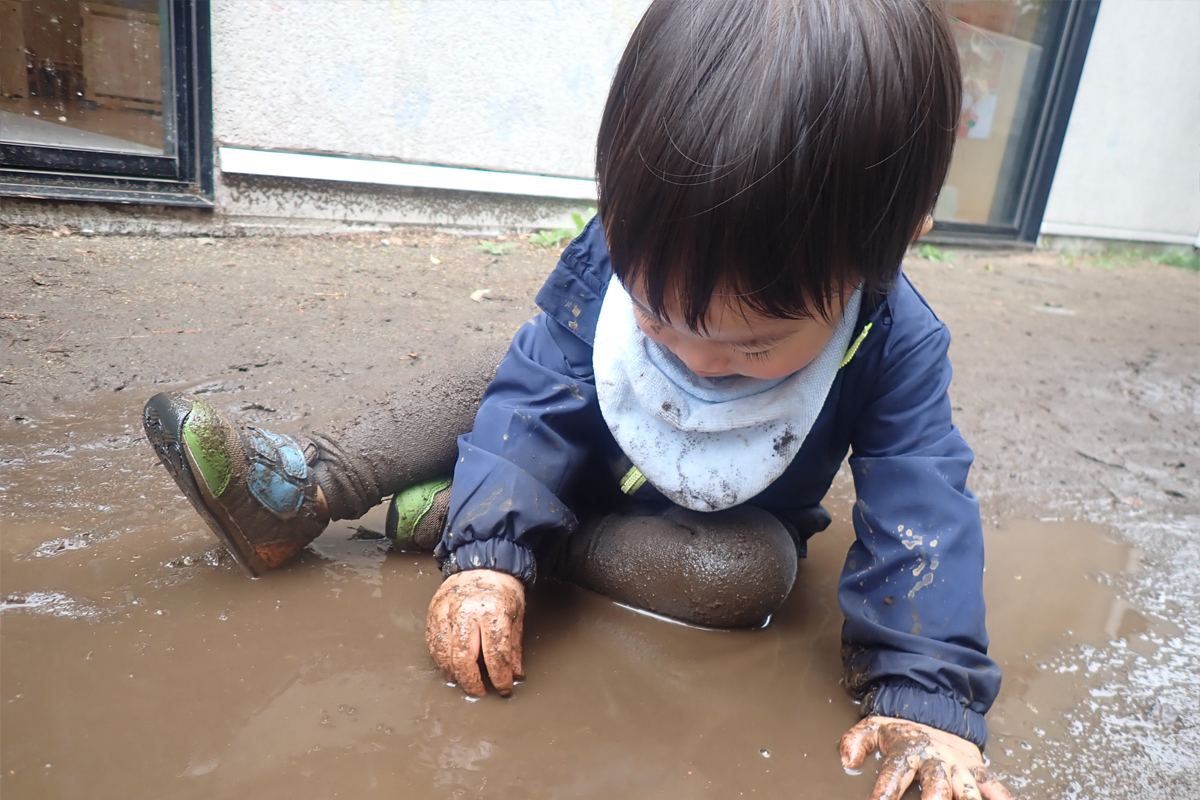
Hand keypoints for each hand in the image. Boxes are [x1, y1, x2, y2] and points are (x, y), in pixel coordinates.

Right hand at [425, 569, 525, 696]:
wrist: (481, 564)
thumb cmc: (501, 589)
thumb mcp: (516, 615)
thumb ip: (513, 646)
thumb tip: (514, 674)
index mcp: (492, 611)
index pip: (495, 653)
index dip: (500, 676)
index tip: (503, 688)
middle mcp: (466, 612)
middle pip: (464, 658)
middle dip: (472, 681)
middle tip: (480, 691)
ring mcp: (446, 612)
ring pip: (444, 654)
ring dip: (454, 674)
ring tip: (464, 682)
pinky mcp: (433, 613)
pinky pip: (433, 644)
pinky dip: (441, 660)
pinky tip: (450, 667)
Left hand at [840, 716, 1014, 799]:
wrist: (935, 709)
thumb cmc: (903, 731)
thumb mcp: (873, 728)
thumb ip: (856, 740)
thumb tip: (848, 759)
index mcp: (909, 749)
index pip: (895, 774)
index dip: (885, 792)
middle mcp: (937, 760)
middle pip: (937, 784)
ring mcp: (961, 767)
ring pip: (969, 790)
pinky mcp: (980, 771)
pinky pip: (997, 789)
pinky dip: (1001, 799)